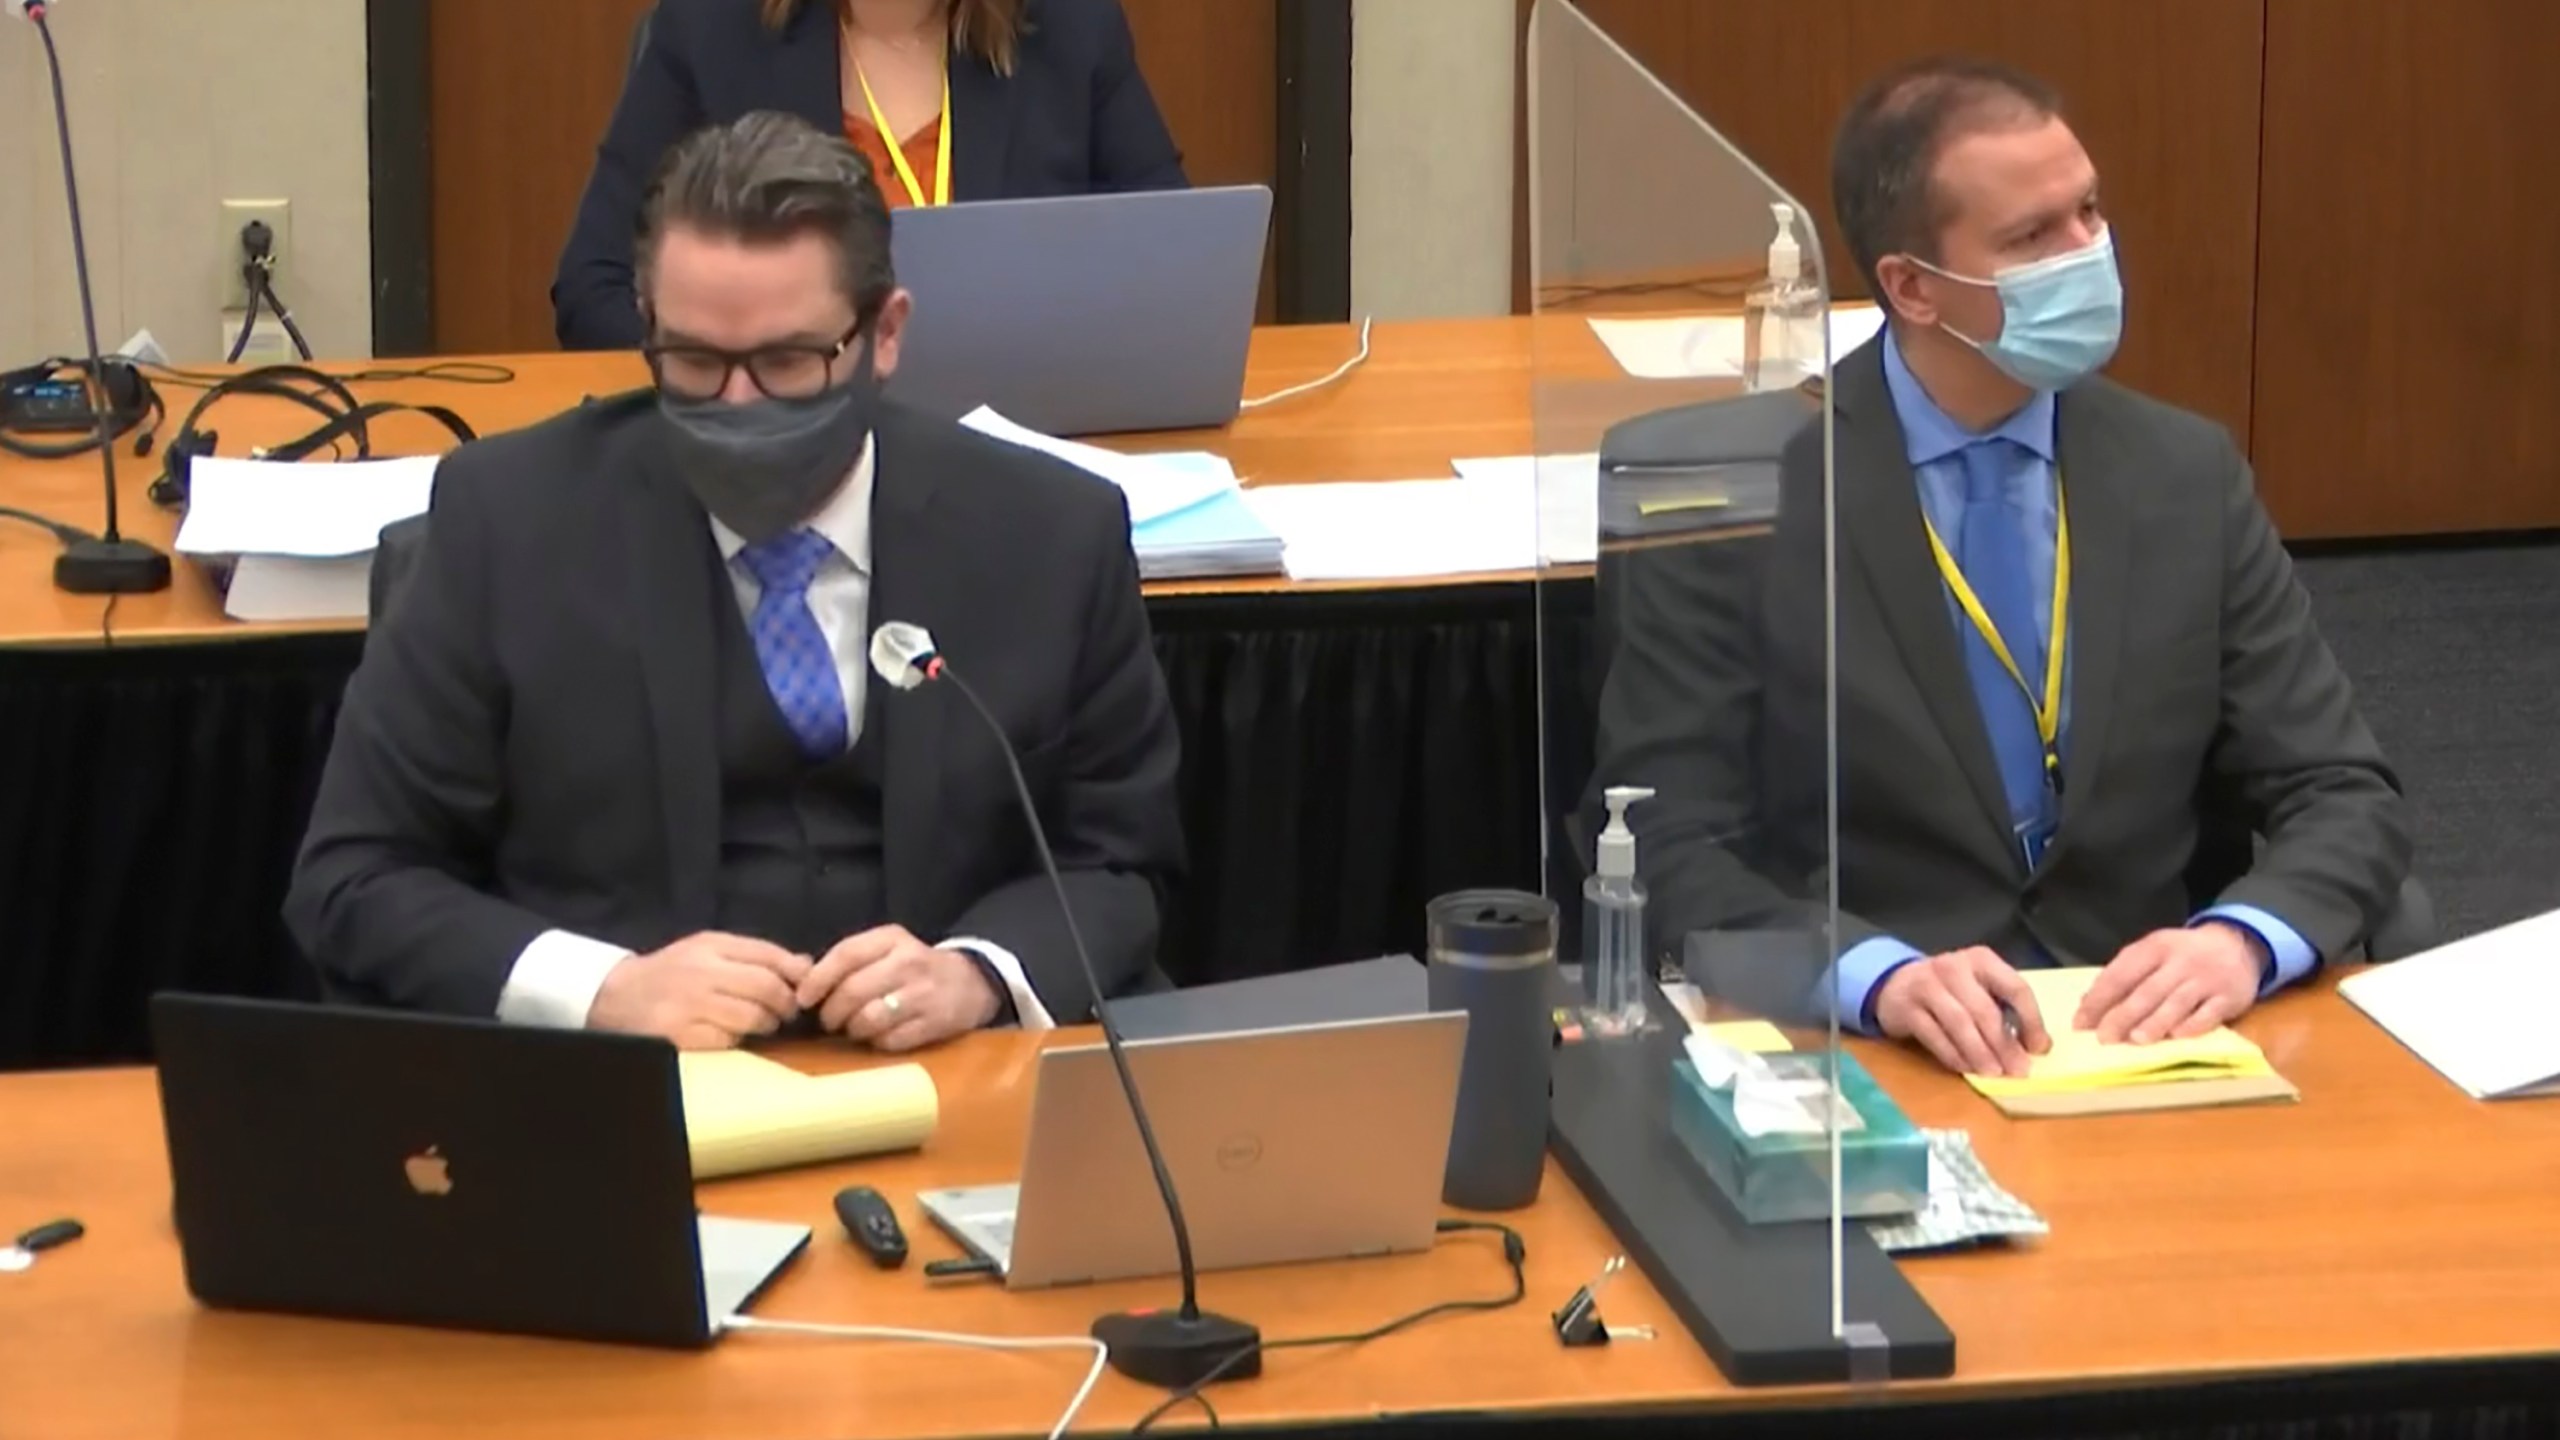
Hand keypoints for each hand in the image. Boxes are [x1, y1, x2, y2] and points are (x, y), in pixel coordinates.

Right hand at [589, 931, 812, 1049]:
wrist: (614, 997)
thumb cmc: (670, 973)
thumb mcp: (707, 950)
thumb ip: (755, 954)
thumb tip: (805, 965)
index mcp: (709, 946)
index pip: (768, 955)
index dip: (795, 974)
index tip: (803, 988)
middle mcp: (700, 972)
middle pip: (766, 987)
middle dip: (785, 1004)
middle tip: (786, 1013)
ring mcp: (690, 1006)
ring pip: (751, 1017)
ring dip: (765, 1025)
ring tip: (761, 1025)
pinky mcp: (680, 1036)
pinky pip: (727, 1042)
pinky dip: (736, 1041)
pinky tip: (730, 1037)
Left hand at [796, 924, 1000, 1051]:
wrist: (971, 982)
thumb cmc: (914, 967)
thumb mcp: (886, 949)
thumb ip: (848, 960)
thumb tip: (801, 982)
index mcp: (891, 939)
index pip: (845, 954)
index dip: (818, 979)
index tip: (803, 999)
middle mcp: (908, 962)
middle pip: (853, 990)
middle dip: (832, 1012)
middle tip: (829, 1021)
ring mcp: (923, 993)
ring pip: (869, 1018)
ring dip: (853, 1030)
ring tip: (854, 1029)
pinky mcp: (935, 1022)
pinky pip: (891, 1040)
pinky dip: (878, 1042)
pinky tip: (879, 1036)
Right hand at [1873, 947, 2051, 1076]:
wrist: (1895, 984)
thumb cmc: (1949, 989)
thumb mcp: (1977, 985)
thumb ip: (2003, 1006)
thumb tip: (2034, 1045)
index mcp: (1981, 960)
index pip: (2015, 988)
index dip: (2031, 1020)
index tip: (2039, 1048)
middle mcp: (1954, 968)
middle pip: (1984, 1009)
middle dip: (2004, 1044)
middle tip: (2018, 1070)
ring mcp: (1927, 986)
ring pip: (1959, 1023)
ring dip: (1980, 1053)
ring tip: (1994, 1073)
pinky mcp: (1907, 1008)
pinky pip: (1934, 1036)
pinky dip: (1953, 1055)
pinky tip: (1966, 1069)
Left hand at [2077, 924, 2262, 1043]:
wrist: (2238, 944)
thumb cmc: (2184, 954)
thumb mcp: (2154, 952)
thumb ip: (2124, 974)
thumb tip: (2087, 1003)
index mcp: (2155, 947)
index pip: (2121, 973)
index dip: (2099, 998)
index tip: (2080, 1022)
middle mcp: (2180, 961)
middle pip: (2147, 991)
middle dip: (2122, 1015)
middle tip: (2103, 1038)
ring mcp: (2206, 979)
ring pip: (2176, 1003)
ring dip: (2154, 1022)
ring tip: (2135, 1040)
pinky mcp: (2229, 997)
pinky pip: (2208, 1014)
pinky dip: (2192, 1026)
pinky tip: (2176, 1037)